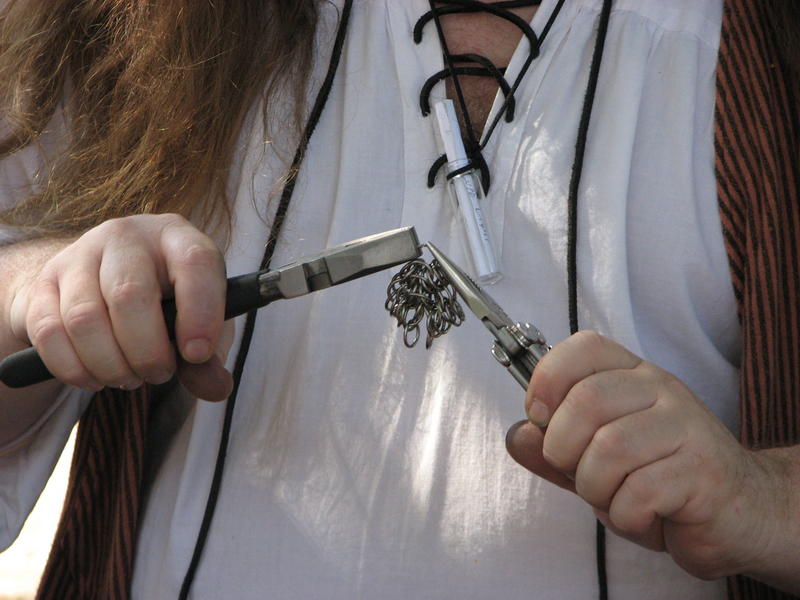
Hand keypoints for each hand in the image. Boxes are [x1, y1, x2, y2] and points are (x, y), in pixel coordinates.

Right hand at [7, 214, 232, 400]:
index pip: (195, 263)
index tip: (197, 354)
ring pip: (85, 318)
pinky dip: (73, 369)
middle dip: (147, 352)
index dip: (200, 313)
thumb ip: (210, 357)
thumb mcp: (199, 322)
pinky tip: (95, 378)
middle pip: (130, 295)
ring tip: (128, 378)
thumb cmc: (167, 304)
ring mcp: (79, 254)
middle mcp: (127, 236)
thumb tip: (216, 387)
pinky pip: (49, 333)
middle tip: (159, 374)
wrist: (102, 286)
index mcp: (178, 238)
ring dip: (110, 365)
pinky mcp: (43, 281)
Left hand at [505, 331, 786, 580]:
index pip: (584, 347)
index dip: (547, 379)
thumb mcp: (594, 461)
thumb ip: (553, 448)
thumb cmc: (658, 481)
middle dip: (563, 451)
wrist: (739, 514)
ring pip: (608, 450)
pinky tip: (644, 515)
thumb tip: (518, 436)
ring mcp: (687, 426)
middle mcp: (661, 389)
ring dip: (595, 490)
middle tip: (579, 473)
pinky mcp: (703, 470)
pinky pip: (638, 493)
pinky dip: (626, 516)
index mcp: (633, 375)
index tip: (539, 417)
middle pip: (586, 402)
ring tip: (615, 498)